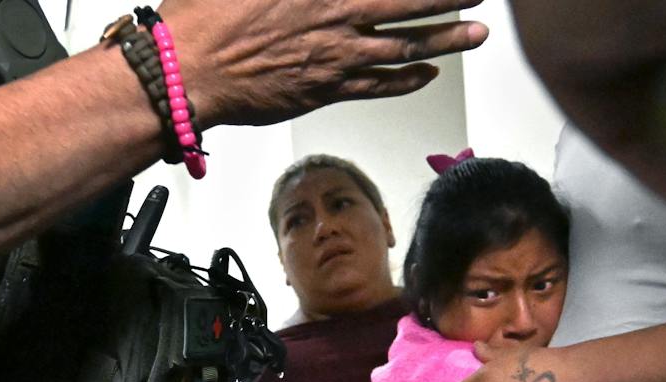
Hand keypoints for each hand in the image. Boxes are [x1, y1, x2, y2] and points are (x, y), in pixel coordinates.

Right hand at [166, 0, 488, 127]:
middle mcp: (336, 17)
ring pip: (404, 46)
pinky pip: (378, 85)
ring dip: (444, 40)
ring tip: (475, 33)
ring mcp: (335, 56)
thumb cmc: (208, 18)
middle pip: (408, 2)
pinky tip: (427, 74)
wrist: (189, 71)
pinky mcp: (326, 89)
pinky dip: (407, 80)